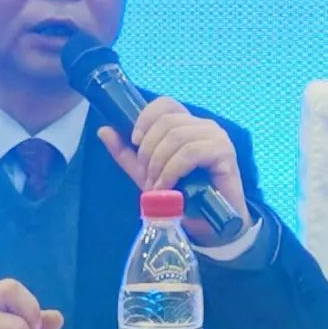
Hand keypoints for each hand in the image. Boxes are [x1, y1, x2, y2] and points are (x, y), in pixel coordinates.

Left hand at [97, 97, 251, 243]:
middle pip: (166, 122)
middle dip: (148, 151)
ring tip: (156, 186)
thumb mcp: (147, 173)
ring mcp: (216, 137)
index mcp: (186, 124)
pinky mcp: (224, 152)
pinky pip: (190, 153)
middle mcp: (203, 125)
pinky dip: (172, 171)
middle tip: (146, 176)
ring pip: (176, 137)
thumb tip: (103, 130)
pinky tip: (167, 187)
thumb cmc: (183, 196)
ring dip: (159, 164)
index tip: (134, 142)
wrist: (211, 225)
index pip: (164, 104)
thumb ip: (126, 153)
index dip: (145, 119)